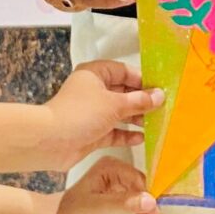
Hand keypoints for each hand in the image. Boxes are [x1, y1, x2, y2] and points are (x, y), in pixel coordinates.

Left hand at [40, 61, 161, 170]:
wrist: (50, 142)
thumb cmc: (82, 114)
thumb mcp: (115, 104)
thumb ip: (139, 101)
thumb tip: (160, 95)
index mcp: (96, 74)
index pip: (124, 71)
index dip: (143, 80)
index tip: (161, 89)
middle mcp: (94, 91)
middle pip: (123, 92)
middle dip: (142, 101)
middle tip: (163, 108)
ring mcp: (93, 113)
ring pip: (120, 113)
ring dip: (136, 118)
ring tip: (157, 124)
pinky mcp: (92, 132)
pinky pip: (114, 131)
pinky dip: (126, 134)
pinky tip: (142, 138)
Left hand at [53, 154, 158, 213]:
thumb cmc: (72, 212)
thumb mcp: (100, 208)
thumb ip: (125, 203)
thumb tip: (151, 201)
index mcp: (110, 167)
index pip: (138, 179)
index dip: (149, 197)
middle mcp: (116, 173)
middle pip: (142, 191)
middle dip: (146, 211)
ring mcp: (117, 186)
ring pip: (141, 201)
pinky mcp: (116, 199)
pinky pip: (135, 208)